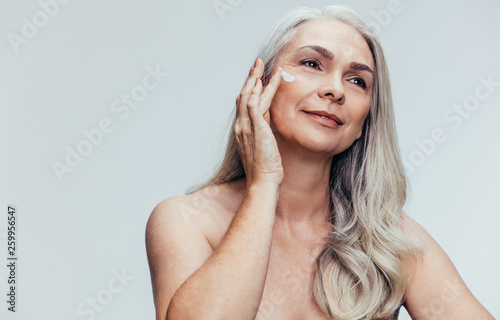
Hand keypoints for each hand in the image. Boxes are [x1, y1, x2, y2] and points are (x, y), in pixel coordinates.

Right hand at [234, 58, 282, 186]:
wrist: (262, 182)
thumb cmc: (264, 168)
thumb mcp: (262, 146)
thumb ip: (262, 131)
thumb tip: (267, 119)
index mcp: (242, 130)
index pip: (244, 103)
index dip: (249, 88)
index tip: (255, 76)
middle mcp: (241, 126)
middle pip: (244, 96)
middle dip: (251, 78)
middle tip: (257, 63)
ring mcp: (247, 127)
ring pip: (249, 97)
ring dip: (256, 79)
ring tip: (262, 65)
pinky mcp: (256, 130)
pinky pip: (254, 106)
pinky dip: (256, 92)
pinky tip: (261, 81)